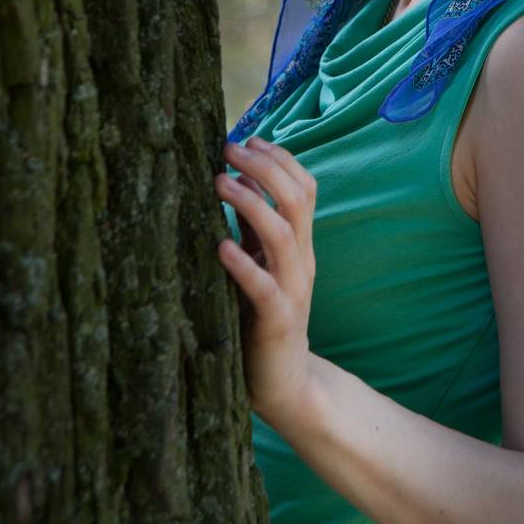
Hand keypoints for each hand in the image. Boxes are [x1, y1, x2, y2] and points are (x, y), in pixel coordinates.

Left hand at [216, 136, 317, 429]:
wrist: (285, 385)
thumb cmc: (261, 320)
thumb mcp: (261, 265)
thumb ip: (254, 227)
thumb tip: (237, 175)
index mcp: (299, 246)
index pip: (303, 187)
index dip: (279, 158)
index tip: (246, 139)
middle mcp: (301, 261)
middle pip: (298, 199)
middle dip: (265, 167)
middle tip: (228, 150)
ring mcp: (292, 291)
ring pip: (284, 235)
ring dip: (251, 203)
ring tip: (219, 183)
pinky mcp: (276, 323)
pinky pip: (264, 288)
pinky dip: (244, 264)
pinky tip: (221, 246)